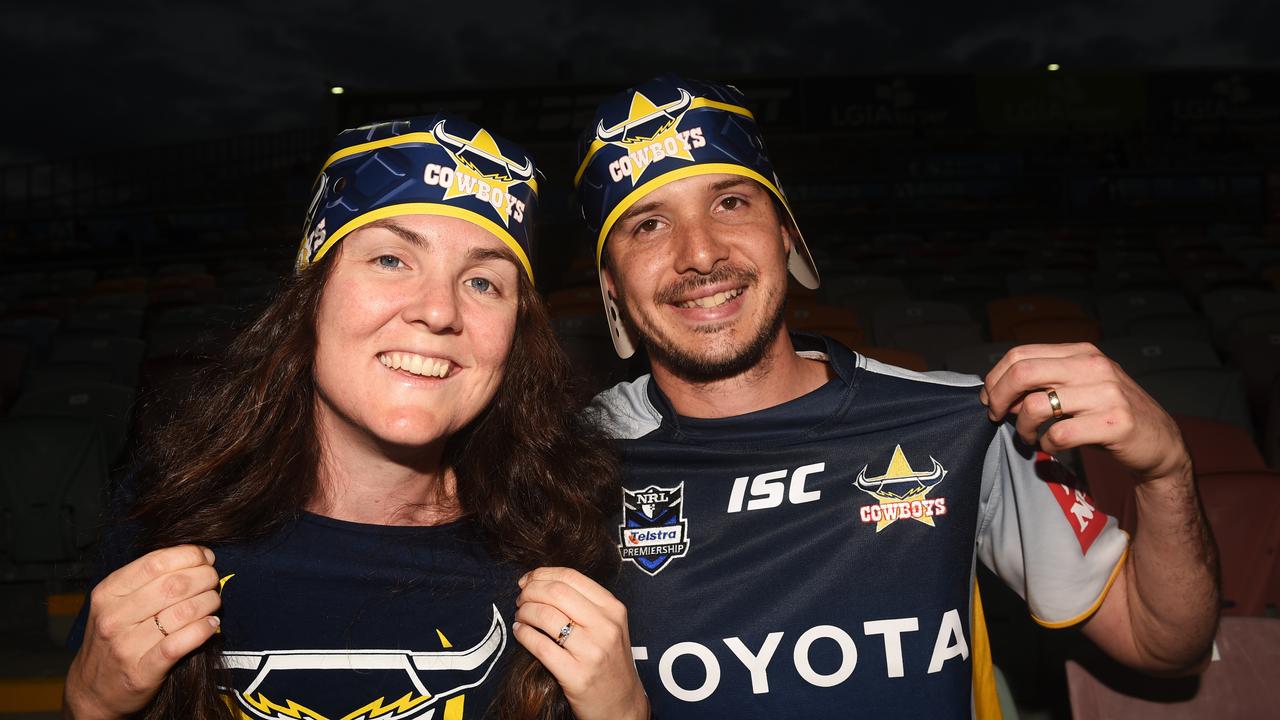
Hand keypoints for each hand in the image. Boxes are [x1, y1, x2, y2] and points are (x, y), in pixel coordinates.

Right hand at [63, 545, 221, 719]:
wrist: (92, 691)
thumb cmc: (114, 638)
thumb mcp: (116, 603)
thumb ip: (148, 580)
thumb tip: (196, 555)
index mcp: (108, 593)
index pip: (155, 561)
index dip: (189, 555)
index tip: (206, 557)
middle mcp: (113, 617)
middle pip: (174, 585)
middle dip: (205, 577)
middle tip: (213, 580)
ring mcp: (126, 646)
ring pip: (182, 612)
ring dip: (209, 602)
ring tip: (214, 602)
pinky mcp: (142, 671)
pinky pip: (180, 643)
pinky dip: (203, 630)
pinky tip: (211, 625)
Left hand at [513, 567, 648, 719]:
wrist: (622, 705)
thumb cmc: (610, 662)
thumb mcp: (610, 626)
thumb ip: (585, 603)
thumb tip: (543, 582)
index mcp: (613, 609)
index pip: (571, 577)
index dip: (543, 574)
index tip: (528, 579)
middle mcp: (605, 627)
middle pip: (556, 592)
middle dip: (530, 591)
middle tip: (520, 598)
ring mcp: (592, 651)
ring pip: (545, 616)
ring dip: (524, 612)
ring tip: (520, 616)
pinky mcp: (576, 675)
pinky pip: (540, 646)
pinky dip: (524, 635)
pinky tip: (520, 632)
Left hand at [980, 343, 1190, 481]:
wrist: (1160, 442)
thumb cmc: (1109, 415)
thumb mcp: (1080, 388)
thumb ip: (1045, 383)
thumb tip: (1001, 394)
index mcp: (1081, 352)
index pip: (1021, 354)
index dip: (996, 378)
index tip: (989, 398)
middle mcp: (1094, 367)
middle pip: (1023, 373)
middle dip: (999, 398)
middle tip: (996, 417)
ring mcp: (1106, 394)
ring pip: (1036, 406)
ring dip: (1022, 428)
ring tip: (1029, 437)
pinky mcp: (1114, 424)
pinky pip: (1058, 434)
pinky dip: (1046, 445)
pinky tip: (1051, 447)